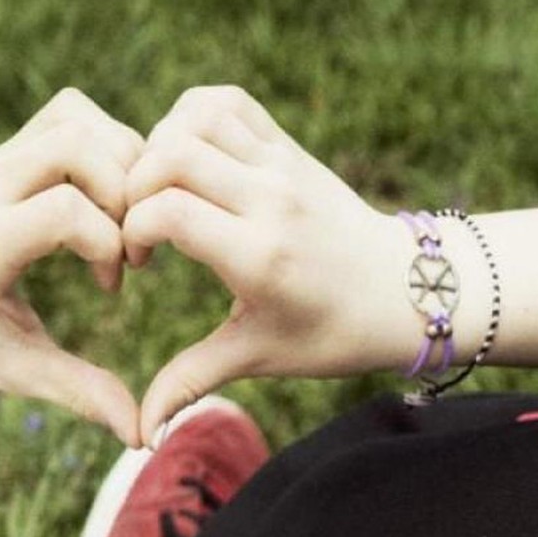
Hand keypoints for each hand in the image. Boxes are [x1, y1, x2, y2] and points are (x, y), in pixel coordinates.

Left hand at [0, 88, 143, 445]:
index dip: (108, 243)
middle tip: (127, 245)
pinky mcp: (7, 149)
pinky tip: (109, 199)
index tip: (109, 287)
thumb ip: (74, 391)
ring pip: (77, 117)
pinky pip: (70, 115)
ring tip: (123, 219)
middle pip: (78, 143)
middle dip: (124, 192)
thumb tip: (138, 435)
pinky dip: (106, 144)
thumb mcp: (6, 370)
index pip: (65, 210)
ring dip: (121, 161)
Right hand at [123, 85, 406, 440]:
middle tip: (136, 223)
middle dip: (134, 187)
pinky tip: (184, 157)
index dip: (131, 231)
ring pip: (195, 116)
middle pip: (173, 155)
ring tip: (157, 190)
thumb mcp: (257, 357)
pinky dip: (191, 116)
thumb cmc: (331, 333)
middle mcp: (271, 200)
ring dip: (159, 146)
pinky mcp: (288, 146)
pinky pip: (227, 102)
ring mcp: (282, 165)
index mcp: (259, 256)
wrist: (407, 291)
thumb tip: (140, 433)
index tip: (136, 263)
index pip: (168, 212)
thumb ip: (190, 382)